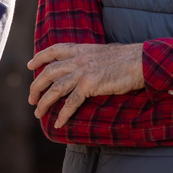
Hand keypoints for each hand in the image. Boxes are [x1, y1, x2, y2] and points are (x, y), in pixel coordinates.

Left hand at [26, 42, 145, 128]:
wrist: (141, 62)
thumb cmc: (129, 59)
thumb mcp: (105, 53)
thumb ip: (92, 58)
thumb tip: (89, 66)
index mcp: (83, 49)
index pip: (54, 50)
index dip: (40, 57)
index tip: (30, 65)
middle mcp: (79, 59)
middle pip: (49, 72)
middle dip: (36, 86)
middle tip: (31, 98)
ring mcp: (83, 72)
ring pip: (55, 88)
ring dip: (44, 102)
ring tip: (38, 113)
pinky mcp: (90, 85)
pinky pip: (71, 102)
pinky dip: (63, 114)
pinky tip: (58, 122)